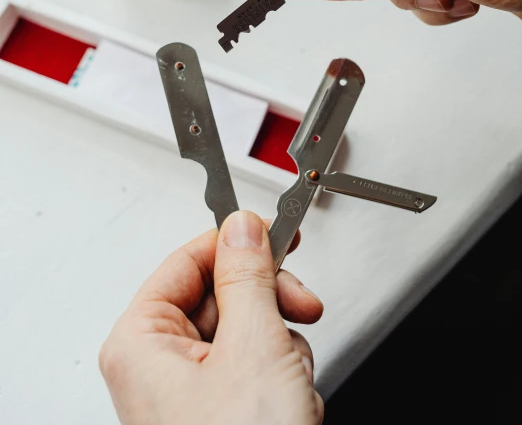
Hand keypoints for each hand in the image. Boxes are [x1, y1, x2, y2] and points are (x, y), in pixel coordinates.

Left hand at [99, 212, 323, 424]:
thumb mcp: (253, 347)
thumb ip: (249, 277)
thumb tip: (242, 229)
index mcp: (141, 341)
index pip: (187, 260)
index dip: (235, 244)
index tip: (274, 233)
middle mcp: (157, 365)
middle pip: (220, 293)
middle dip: (268, 303)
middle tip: (298, 303)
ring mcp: (189, 391)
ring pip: (245, 327)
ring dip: (280, 344)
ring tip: (290, 376)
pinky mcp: (220, 410)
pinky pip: (254, 362)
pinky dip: (282, 372)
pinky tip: (291, 398)